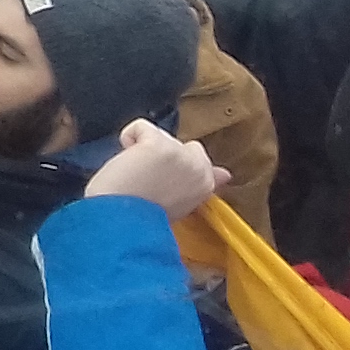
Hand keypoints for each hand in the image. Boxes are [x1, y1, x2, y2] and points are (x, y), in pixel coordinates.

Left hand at [84, 118, 226, 216]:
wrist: (125, 223)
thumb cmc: (143, 219)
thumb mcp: (180, 205)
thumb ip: (196, 186)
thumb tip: (225, 174)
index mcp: (206, 186)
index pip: (205, 163)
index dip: (181, 165)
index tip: (168, 174)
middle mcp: (200, 168)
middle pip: (181, 144)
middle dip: (163, 154)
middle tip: (147, 178)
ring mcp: (182, 155)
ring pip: (160, 135)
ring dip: (143, 149)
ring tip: (136, 176)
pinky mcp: (160, 145)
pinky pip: (140, 127)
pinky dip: (128, 138)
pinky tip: (125, 162)